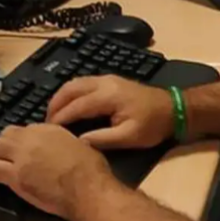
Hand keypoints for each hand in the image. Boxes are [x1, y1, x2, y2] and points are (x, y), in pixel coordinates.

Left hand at [0, 124, 112, 219]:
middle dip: (5, 144)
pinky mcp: (14, 176)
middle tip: (7, 155)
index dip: (24, 139)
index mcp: (50, 129)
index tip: (26, 148)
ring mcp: (21, 156)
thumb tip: (63, 148)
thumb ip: (66, 142)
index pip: (26, 128)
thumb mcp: (81, 145)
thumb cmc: (91, 170)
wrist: (87, 189)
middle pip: (7, 134)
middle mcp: (32, 138)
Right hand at [46, 75, 173, 149]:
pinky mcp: (111, 80)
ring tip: (54, 115)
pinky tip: (69, 105)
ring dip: (61, 97)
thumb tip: (78, 142)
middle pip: (70, 89)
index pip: (75, 106)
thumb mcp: (129, 137)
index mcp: (107, 96)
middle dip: (54, 105)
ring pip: (75, 83)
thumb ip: (102, 139)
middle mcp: (104, 82)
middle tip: (45, 123)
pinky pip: (84, 82)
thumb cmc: (153, 124)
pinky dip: (71, 93)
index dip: (59, 118)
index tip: (47, 131)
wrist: (174, 109)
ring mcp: (108, 79)